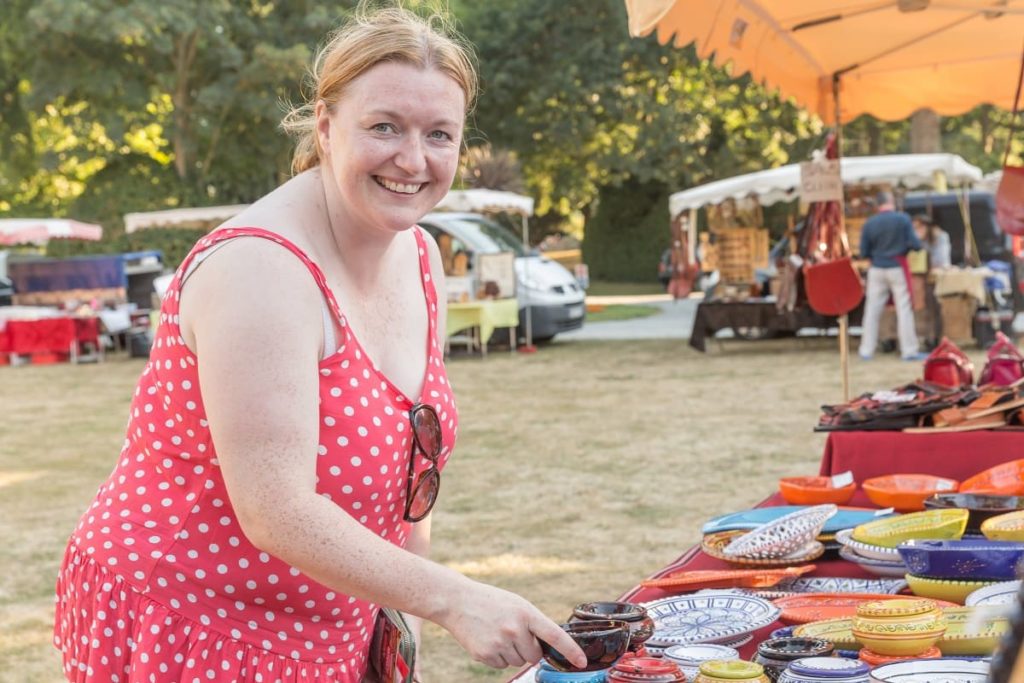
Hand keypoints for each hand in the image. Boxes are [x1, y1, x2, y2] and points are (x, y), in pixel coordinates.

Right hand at [438, 580, 585, 669]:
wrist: (457, 601)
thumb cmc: (491, 602)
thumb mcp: (516, 604)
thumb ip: (532, 623)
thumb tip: (546, 648)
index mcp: (526, 613)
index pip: (554, 636)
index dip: (571, 650)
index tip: (582, 662)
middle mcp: (514, 629)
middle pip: (534, 656)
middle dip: (528, 649)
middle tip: (513, 633)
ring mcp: (499, 643)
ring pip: (518, 662)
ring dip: (512, 653)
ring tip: (497, 633)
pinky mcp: (485, 655)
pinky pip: (502, 665)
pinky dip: (497, 657)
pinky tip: (487, 640)